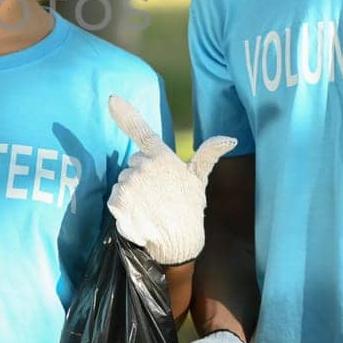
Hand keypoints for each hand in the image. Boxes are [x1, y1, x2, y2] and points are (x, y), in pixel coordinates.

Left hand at [105, 94, 235, 265]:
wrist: (180, 243)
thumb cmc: (190, 210)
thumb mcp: (199, 180)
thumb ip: (208, 155)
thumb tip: (230, 139)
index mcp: (161, 156)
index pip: (142, 131)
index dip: (126, 114)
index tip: (112, 99)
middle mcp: (143, 166)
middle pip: (131, 165)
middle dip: (140, 177)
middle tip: (158, 196)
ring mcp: (129, 184)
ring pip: (122, 183)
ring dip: (132, 194)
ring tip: (150, 208)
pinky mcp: (118, 202)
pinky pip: (114, 200)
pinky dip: (123, 209)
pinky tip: (139, 217)